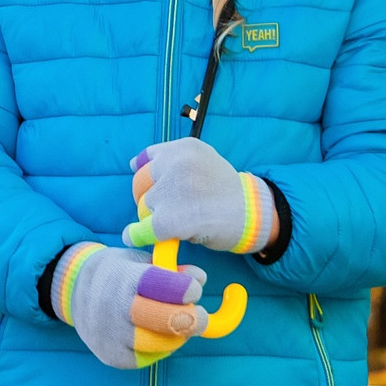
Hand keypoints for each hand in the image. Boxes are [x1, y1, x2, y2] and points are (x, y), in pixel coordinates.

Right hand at [51, 243, 205, 370]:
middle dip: (193, 319)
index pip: (163, 286)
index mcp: (124, 277)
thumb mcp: (139, 261)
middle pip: (168, 319)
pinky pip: (150, 357)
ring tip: (175, 324)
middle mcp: (115, 307)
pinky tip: (157, 336)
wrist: (73, 290)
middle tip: (199, 315)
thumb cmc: (116, 273)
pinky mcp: (112, 356)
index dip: (186, 289)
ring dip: (178, 335)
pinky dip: (161, 348)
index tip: (194, 289)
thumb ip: (170, 269)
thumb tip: (200, 278)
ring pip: (163, 342)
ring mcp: (112, 335)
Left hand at [124, 141, 276, 255]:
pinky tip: (136, 237)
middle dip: (153, 197)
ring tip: (182, 219)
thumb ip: (171, 159)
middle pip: (142, 184)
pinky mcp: (169, 219)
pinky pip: (143, 229)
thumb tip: (133, 164)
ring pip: (145, 206)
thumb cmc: (224, 190)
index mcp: (184, 148)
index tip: (161, 187)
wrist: (251, 215)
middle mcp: (176, 164)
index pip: (149, 159)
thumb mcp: (203, 161)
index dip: (152, 177)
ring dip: (156, 215)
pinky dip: (138, 235)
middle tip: (174, 208)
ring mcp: (172, 191)